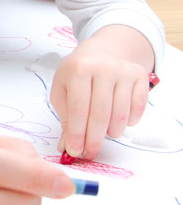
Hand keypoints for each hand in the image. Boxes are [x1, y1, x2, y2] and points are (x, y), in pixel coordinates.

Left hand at [50, 25, 153, 159]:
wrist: (102, 51)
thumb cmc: (77, 74)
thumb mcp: (63, 89)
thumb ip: (65, 118)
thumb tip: (66, 147)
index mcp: (78, 69)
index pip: (78, 108)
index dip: (76, 134)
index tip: (75, 151)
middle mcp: (102, 67)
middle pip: (100, 114)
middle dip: (93, 139)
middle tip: (89, 153)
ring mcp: (123, 71)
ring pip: (120, 114)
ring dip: (111, 131)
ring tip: (103, 132)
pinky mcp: (140, 76)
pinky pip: (137, 108)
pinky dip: (129, 122)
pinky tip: (118, 121)